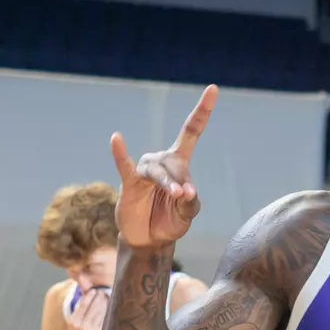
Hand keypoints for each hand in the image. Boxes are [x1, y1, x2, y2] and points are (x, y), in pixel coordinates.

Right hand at [65, 286, 108, 329]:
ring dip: (107, 303)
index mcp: (73, 321)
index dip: (90, 295)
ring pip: (102, 312)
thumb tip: (86, 289)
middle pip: (94, 306)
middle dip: (100, 297)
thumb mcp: (73, 321)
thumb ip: (79, 307)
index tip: (95, 290)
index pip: (84, 303)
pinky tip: (112, 307)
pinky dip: (110, 312)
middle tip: (104, 291)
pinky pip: (107, 320)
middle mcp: (82, 327)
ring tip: (108, 297)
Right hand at [110, 84, 216, 249]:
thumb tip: (187, 192)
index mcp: (179, 164)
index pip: (191, 131)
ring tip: (175, 196)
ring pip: (157, 172)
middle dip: (179, 181)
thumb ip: (190, 203)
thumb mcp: (187, 214)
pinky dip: (120, 153)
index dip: (202, 110)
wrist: (149, 241)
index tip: (213, 88)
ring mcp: (144, 172)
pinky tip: (116, 139)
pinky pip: (125, 165)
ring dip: (166, 184)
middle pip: (173, 163)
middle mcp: (161, 162)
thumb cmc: (170, 222)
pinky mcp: (129, 183)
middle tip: (182, 197)